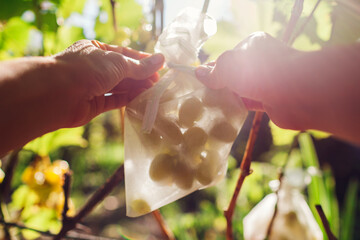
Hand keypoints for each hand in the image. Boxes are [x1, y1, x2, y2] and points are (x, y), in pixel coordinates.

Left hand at [53, 40, 164, 127]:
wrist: (57, 93)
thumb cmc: (86, 69)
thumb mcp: (117, 63)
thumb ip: (139, 66)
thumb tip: (161, 60)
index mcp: (96, 49)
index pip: (124, 54)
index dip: (142, 60)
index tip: (159, 66)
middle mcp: (94, 67)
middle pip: (123, 72)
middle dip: (141, 76)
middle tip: (159, 82)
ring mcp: (93, 86)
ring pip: (120, 87)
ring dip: (137, 88)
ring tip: (154, 91)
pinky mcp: (94, 104)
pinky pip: (114, 101)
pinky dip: (128, 100)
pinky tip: (141, 100)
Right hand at [195, 32, 359, 144]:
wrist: (297, 93)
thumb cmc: (260, 72)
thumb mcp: (228, 66)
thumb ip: (214, 71)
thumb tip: (198, 73)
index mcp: (252, 45)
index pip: (228, 56)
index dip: (212, 67)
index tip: (199, 79)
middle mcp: (261, 61)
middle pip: (234, 73)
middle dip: (219, 84)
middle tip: (202, 96)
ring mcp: (266, 81)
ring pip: (241, 89)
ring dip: (228, 97)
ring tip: (210, 106)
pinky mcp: (270, 99)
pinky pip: (249, 102)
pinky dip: (238, 107)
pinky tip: (225, 113)